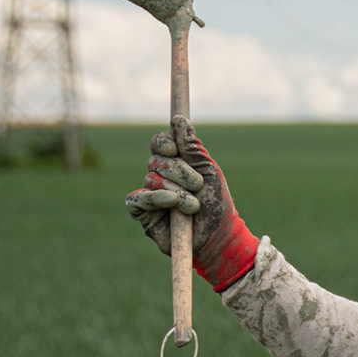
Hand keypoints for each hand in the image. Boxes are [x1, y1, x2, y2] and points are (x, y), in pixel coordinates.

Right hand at [125, 119, 259, 291]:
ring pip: (151, 179)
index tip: (178, 148)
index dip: (165, 142)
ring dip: (177, 191)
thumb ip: (192, 147)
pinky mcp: (143, 214)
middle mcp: (159, 177)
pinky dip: (156, 199)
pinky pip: (138, 200)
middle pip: (156, 160)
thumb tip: (178, 119)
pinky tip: (172, 203)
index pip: (159, 143)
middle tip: (198, 185)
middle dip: (180, 171)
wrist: (219, 237)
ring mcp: (150, 195)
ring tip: (194, 205)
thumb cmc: (216, 204)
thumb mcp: (208, 171)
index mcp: (175, 164)